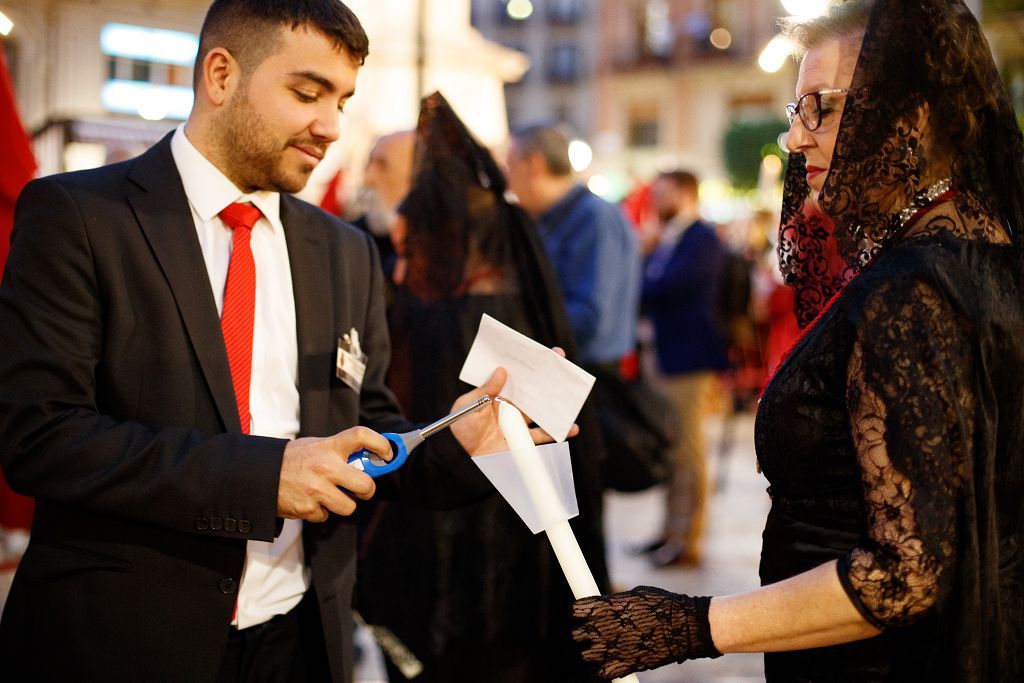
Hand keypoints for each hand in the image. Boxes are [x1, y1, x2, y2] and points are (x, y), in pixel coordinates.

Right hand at [278, 426, 390, 521]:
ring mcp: (317, 489)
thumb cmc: (293, 459)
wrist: (260, 475)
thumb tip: (368, 460)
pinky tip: (310, 500)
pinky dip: (321, 511)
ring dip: (343, 504)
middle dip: (367, 490)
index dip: (381, 444)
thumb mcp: (315, 446)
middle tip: (362, 489)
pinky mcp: (308, 508)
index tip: (387, 454)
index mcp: (329, 447)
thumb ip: (339, 452)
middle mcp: (325, 467)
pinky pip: (326, 516)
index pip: (362, 436)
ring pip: (349, 506)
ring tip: (330, 495)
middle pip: (365, 484)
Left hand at [450, 351, 579, 456]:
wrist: (460, 457)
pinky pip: (543, 435)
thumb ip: (483, 391)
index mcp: (497, 394)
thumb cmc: (460, 428)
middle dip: (547, 376)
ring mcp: (518, 422)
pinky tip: (571, 428)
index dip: (527, 363)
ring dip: (556, 404)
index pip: (514, 375)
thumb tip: (501, 371)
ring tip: (571, 396)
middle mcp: (510, 405)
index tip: (542, 353)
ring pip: (541, 410)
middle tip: (561, 362)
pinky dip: (558, 432)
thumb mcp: (465, 406)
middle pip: (531, 389)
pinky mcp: (523, 440)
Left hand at [571, 586, 720, 679]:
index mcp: (607, 607)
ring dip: (593, 651)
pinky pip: (602, 672)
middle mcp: (605, 628)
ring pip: (586, 654)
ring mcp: (614, 648)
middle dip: (583, 632)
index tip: (582, 613)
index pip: (576, 610)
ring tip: (606, 646)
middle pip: (577, 634)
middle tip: (594, 631)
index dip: (578, 612)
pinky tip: (613, 661)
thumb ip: (615, 602)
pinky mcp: (625, 665)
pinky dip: (604, 668)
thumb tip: (605, 605)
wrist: (685, 626)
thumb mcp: (636, 594)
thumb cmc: (663, 605)